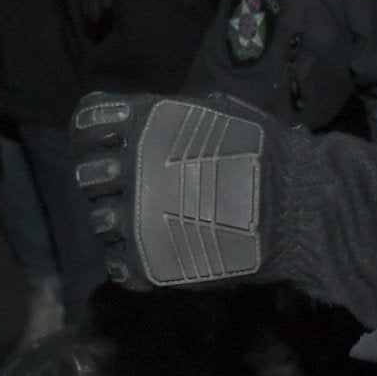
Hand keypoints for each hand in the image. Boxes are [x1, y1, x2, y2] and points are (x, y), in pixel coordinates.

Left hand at [69, 92, 272, 289]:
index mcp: (142, 125)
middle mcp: (127, 168)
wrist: (289, 208)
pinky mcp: (143, 261)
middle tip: (135, 188)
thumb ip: (182, 116)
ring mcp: (131, 218)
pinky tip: (152, 254)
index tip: (110, 144)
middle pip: (88, 176)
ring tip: (149, 224)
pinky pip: (116, 262)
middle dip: (106, 181)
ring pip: (99, 220)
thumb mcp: (221, 113)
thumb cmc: (262, 151)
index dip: (94, 134)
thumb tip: (174, 117)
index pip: (87, 123)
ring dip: (119, 221)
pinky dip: (130, 260)